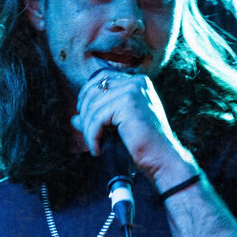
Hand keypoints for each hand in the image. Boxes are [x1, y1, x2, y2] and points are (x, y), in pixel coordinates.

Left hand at [71, 70, 188, 178]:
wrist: (162, 159)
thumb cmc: (143, 145)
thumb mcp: (117, 126)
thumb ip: (98, 118)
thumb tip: (74, 118)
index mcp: (137, 82)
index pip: (102, 78)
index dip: (87, 95)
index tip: (84, 117)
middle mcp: (136, 82)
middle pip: (94, 90)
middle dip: (85, 113)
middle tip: (88, 134)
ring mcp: (133, 90)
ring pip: (93, 106)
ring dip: (88, 129)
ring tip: (95, 145)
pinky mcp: (128, 103)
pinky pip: (98, 118)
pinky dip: (92, 136)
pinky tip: (97, 149)